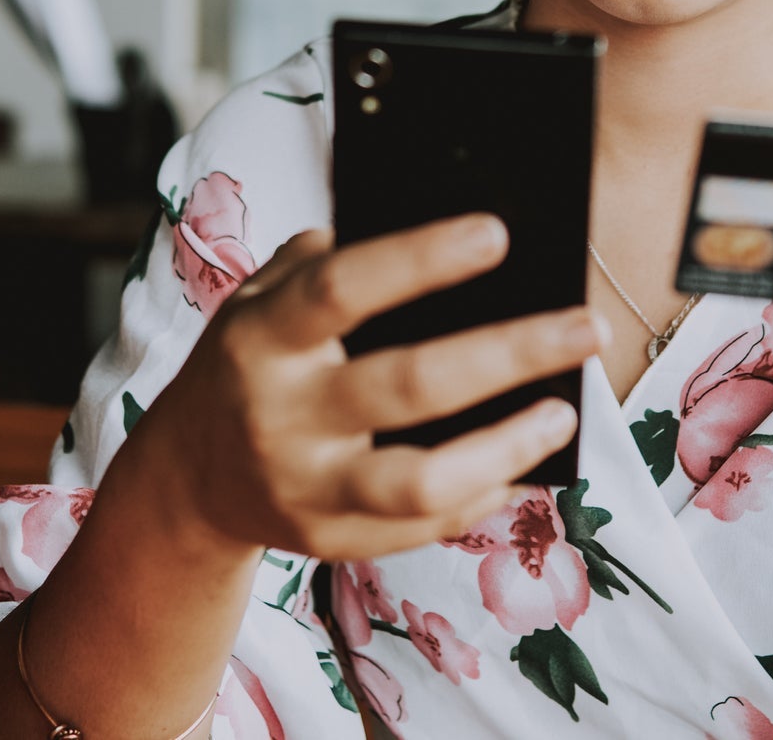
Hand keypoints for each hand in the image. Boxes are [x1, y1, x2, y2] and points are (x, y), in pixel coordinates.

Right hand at [126, 213, 603, 559]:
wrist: (185, 477)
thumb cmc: (251, 361)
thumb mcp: (261, 296)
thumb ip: (327, 262)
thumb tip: (438, 231)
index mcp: (264, 337)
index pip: (343, 289)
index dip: (420, 259)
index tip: (497, 233)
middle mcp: (283, 414)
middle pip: (407, 385)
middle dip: (510, 353)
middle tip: (587, 326)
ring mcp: (307, 487)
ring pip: (421, 481)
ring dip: (507, 445)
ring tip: (564, 411)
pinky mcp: (331, 541)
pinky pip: (422, 526)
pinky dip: (484, 494)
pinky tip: (528, 461)